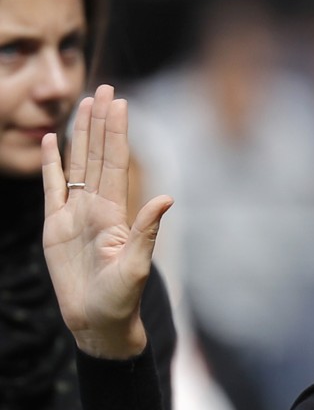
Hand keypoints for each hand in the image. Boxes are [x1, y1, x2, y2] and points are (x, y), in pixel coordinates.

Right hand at [41, 85, 172, 358]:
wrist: (98, 321)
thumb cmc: (121, 299)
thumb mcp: (136, 265)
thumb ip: (147, 231)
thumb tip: (166, 199)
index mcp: (115, 212)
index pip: (116, 162)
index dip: (117, 132)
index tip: (120, 102)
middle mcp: (97, 206)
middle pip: (97, 154)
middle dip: (102, 122)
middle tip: (105, 88)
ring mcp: (75, 214)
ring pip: (77, 164)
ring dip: (80, 135)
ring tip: (84, 105)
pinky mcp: (55, 227)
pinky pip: (52, 188)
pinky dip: (52, 164)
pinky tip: (52, 141)